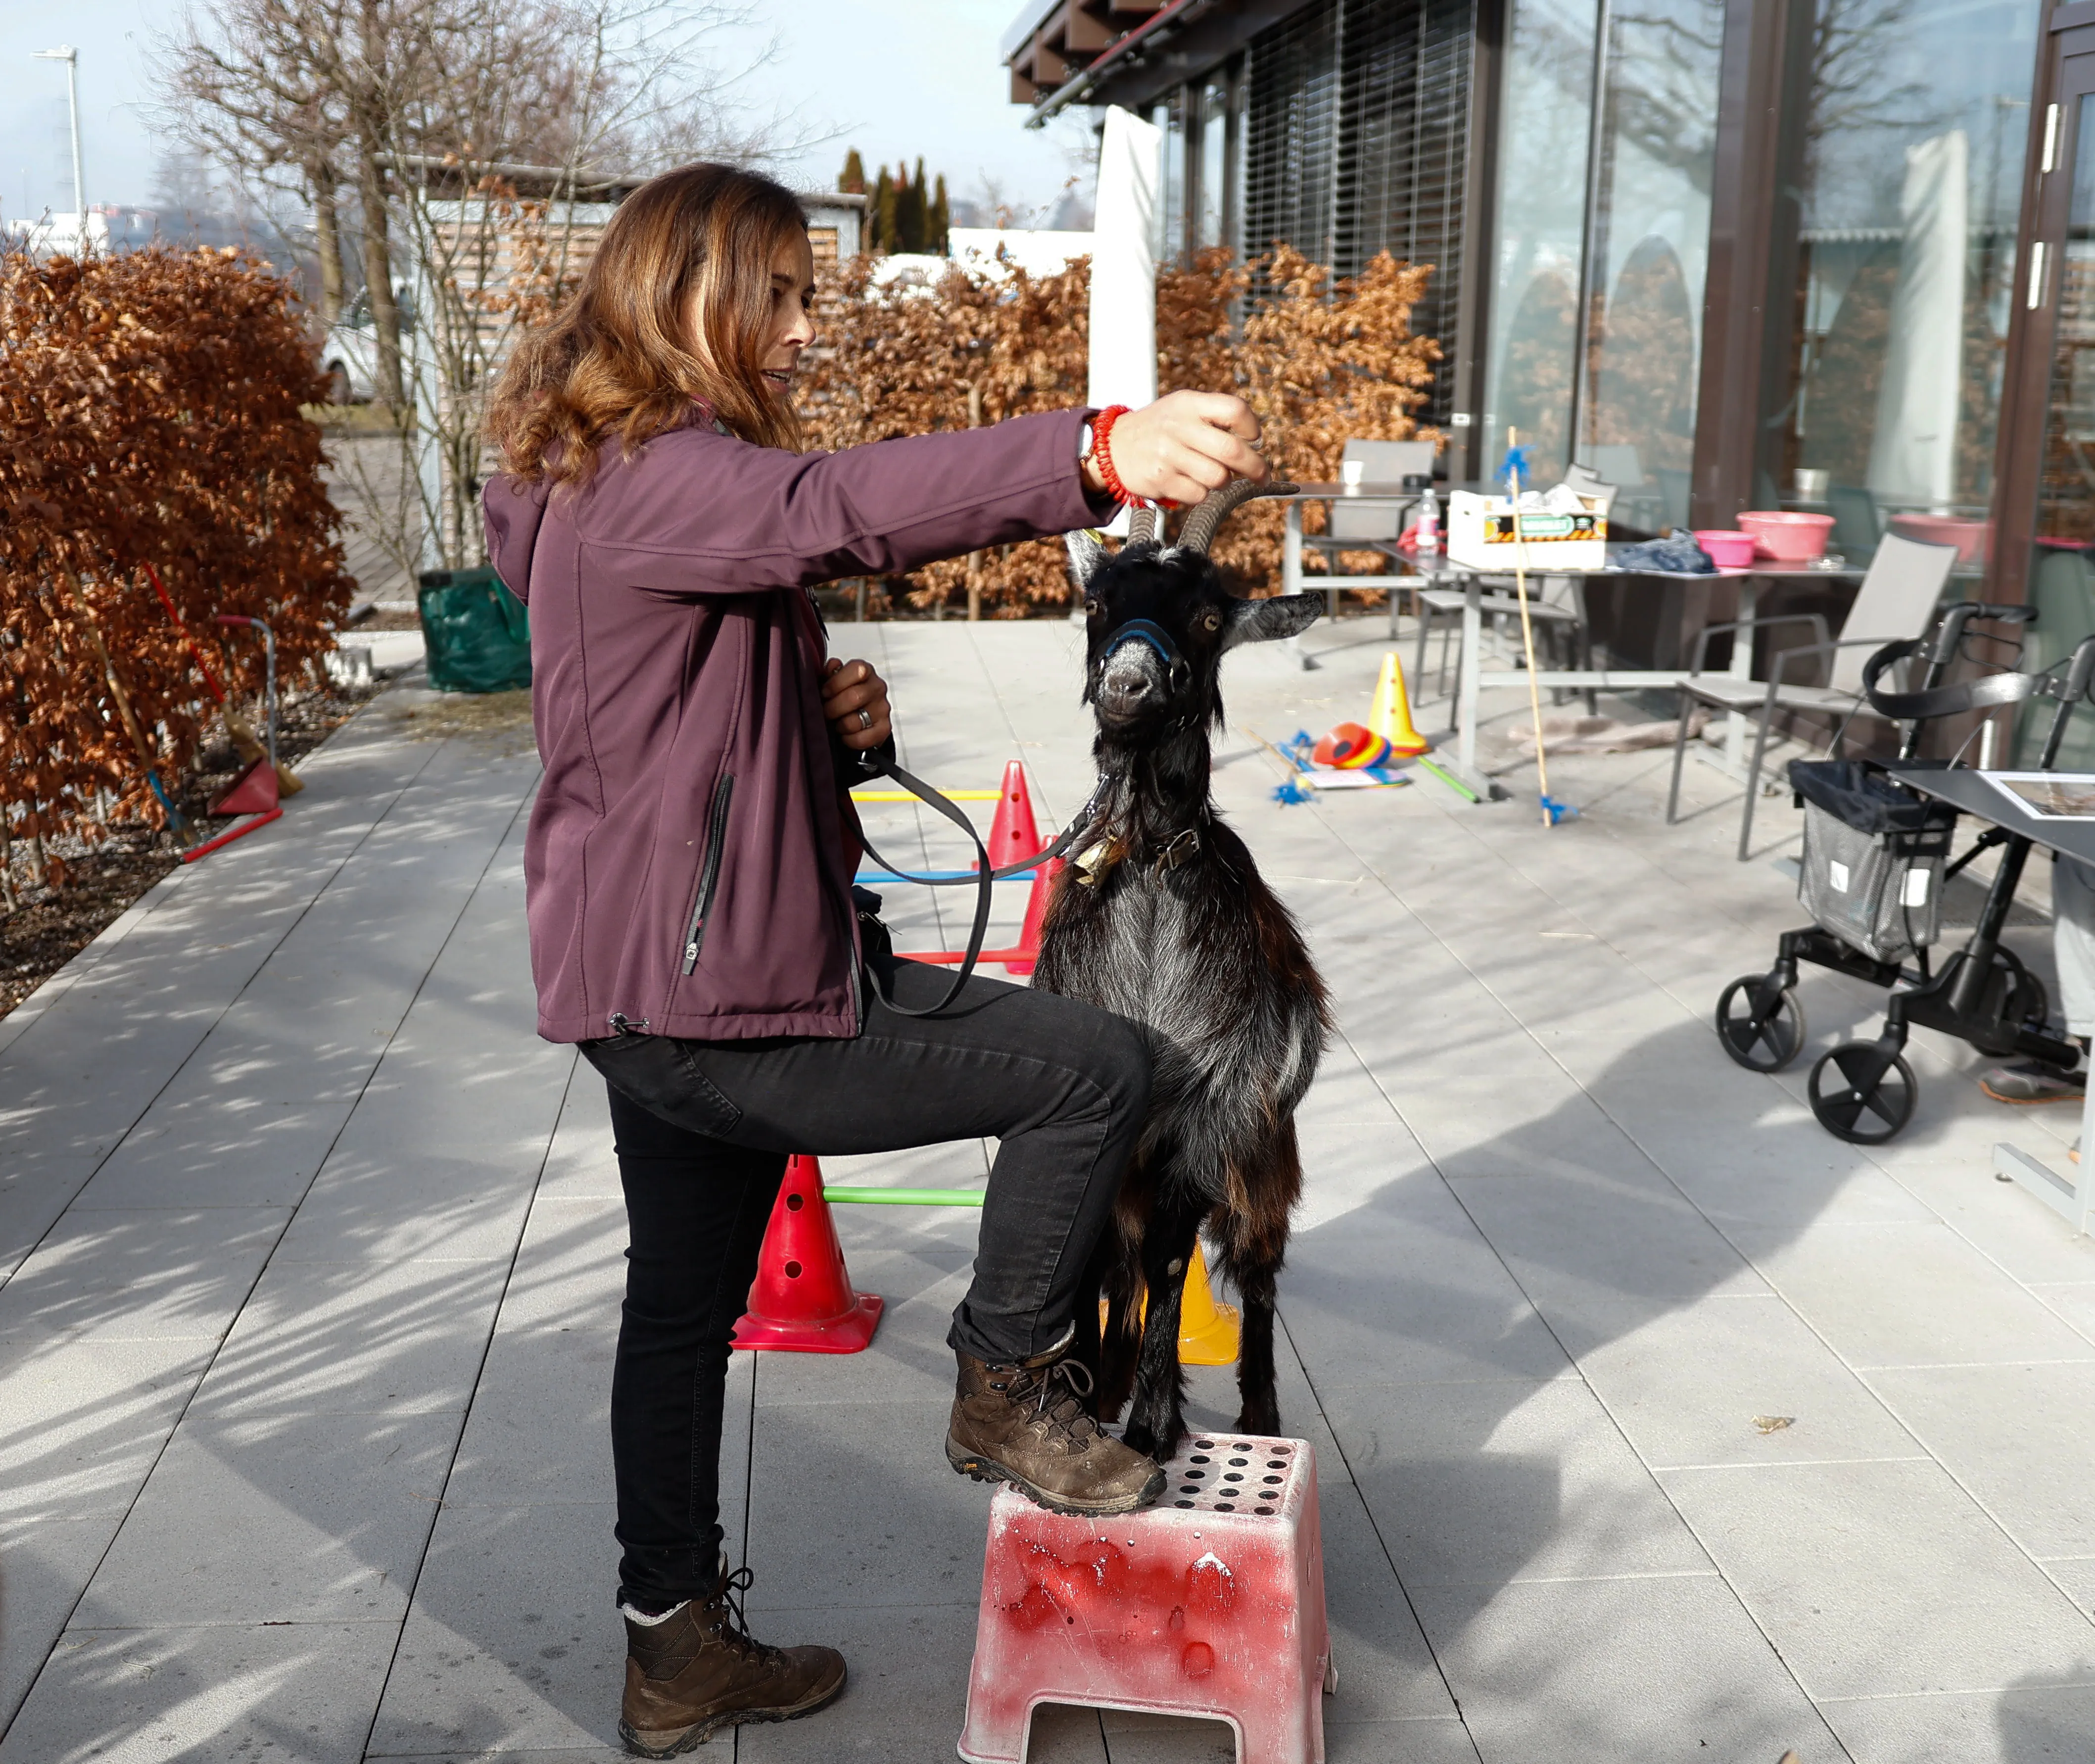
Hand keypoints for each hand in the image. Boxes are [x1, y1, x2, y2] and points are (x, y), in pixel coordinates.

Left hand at [822, 657, 891, 750]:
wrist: (861, 718)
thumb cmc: (844, 695)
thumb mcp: (834, 680)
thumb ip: (830, 672)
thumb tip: (832, 666)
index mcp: (865, 671)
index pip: (857, 670)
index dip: (836, 682)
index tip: (824, 692)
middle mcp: (877, 688)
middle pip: (855, 697)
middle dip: (833, 708)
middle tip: (826, 712)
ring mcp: (883, 709)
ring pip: (855, 721)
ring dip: (840, 725)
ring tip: (837, 724)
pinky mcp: (884, 728)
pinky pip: (862, 739)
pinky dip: (849, 740)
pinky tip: (845, 735)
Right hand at [1085, 391, 1266, 504]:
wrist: (1113, 447)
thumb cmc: (1158, 428)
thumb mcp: (1182, 407)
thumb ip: (1214, 417)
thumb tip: (1253, 444)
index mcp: (1188, 404)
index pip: (1234, 410)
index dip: (1251, 427)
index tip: (1255, 438)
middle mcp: (1178, 427)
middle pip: (1232, 450)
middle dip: (1255, 467)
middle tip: (1262, 476)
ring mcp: (1168, 455)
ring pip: (1218, 478)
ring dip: (1223, 481)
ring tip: (1212, 475)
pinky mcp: (1160, 480)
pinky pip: (1198, 494)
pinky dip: (1201, 493)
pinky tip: (1189, 482)